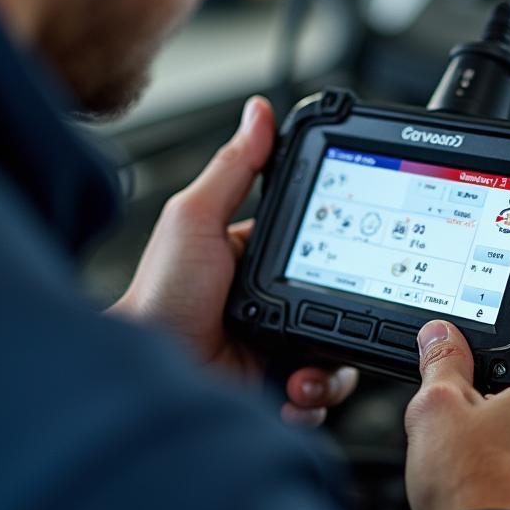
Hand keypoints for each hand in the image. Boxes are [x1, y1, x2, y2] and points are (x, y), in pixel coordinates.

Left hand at [111, 96, 357, 426]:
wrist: (149, 376)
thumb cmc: (160, 297)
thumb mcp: (196, 219)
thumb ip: (234, 168)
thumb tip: (260, 114)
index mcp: (254, 256)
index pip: (318, 242)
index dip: (341, 246)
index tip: (360, 247)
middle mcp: (271, 301)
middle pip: (338, 299)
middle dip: (344, 314)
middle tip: (325, 319)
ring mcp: (276, 345)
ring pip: (338, 351)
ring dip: (330, 365)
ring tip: (301, 366)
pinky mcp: (279, 386)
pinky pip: (321, 392)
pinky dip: (314, 396)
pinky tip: (291, 389)